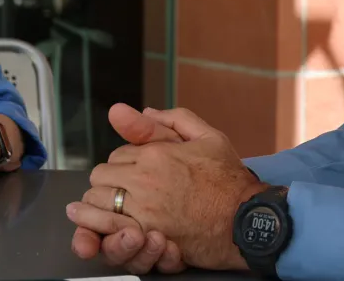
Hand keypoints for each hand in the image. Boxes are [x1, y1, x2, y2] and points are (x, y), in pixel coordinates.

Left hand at [84, 108, 261, 270]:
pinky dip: (105, 227)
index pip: (116, 155)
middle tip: (122, 194)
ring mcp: (143, 208)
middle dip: (109, 183)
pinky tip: (107, 229)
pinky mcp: (146, 234)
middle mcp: (145, 178)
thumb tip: (145, 110)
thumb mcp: (209, 137)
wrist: (245, 220)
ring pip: (98, 202)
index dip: (123, 165)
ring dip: (102, 205)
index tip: (134, 175)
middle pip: (100, 177)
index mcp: (156, 153)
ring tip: (113, 211)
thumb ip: (174, 120)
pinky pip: (108, 227)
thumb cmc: (229, 180)